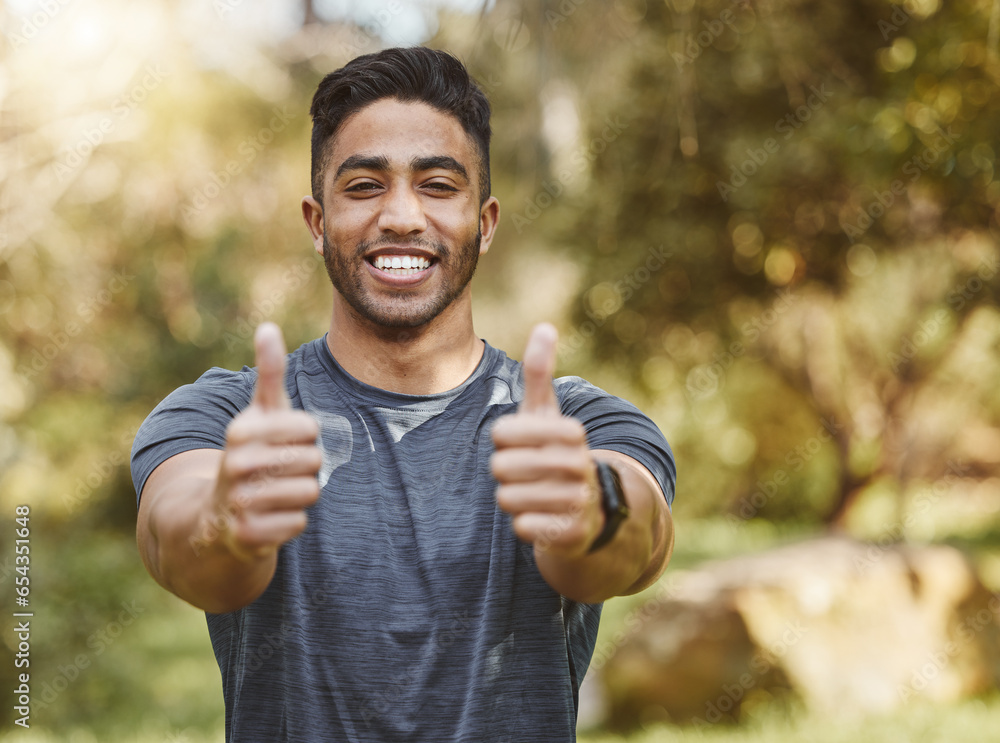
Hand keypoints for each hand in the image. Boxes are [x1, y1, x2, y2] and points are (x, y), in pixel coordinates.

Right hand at [210, 323, 321, 560]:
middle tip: (281, 472)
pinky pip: (300, 523)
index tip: (284, 443)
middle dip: (306, 468)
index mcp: (240, 430)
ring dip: (301, 495)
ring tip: (276, 493)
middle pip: (313, 461)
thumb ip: (269, 373)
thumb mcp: (259, 413)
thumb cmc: (251, 455)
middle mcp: (235, 464)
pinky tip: (270, 517)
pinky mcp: (248, 535)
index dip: (306, 437)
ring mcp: (239, 501)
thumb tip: (268, 327)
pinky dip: (292, 522)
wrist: (215, 518)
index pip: (309, 427)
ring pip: (310, 492)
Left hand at [490, 323, 602, 557]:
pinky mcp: (573, 534)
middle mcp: (580, 466)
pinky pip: (522, 527)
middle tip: (522, 472)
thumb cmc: (555, 453)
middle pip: (500, 466)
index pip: (502, 432)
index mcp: (571, 433)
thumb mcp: (547, 413)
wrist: (589, 510)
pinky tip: (541, 517)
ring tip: (532, 493)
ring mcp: (579, 502)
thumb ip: (541, 372)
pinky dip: (524, 524)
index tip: (518, 441)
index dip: (502, 439)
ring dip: (512, 498)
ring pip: (507, 498)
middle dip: (504, 471)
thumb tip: (545, 326)